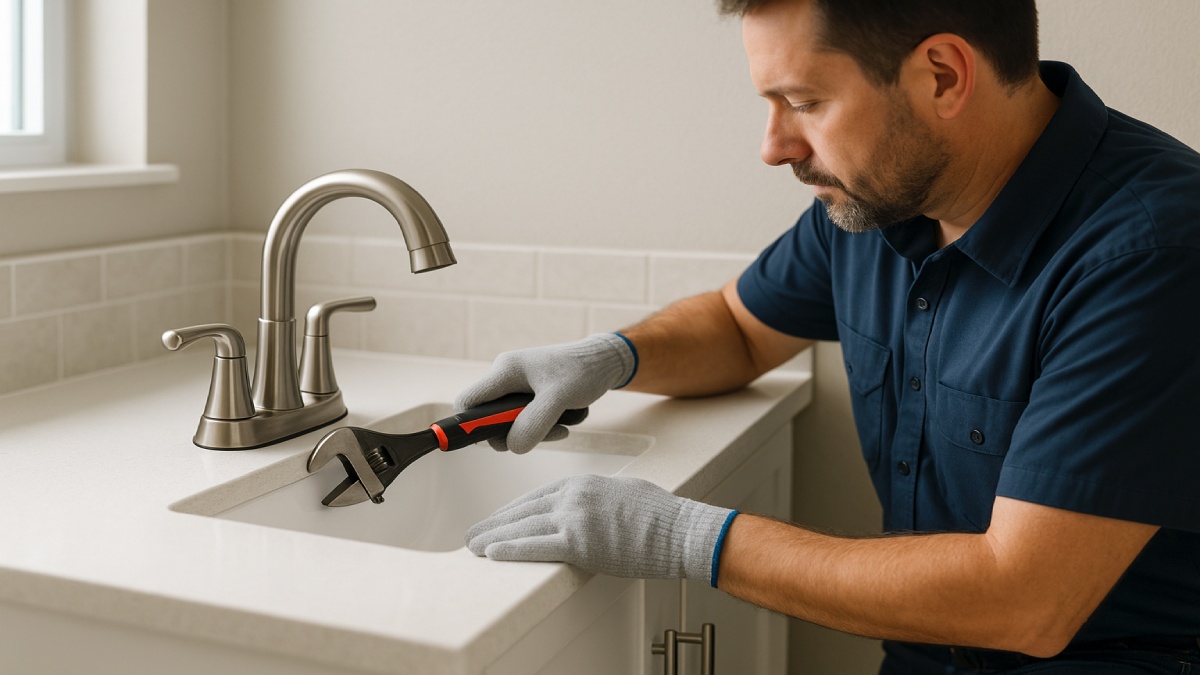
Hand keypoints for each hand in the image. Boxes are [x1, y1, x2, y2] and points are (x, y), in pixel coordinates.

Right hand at [454, 333, 636, 452]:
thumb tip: (512, 447)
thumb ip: (534, 423)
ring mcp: (518, 388)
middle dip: (514, 433)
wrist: (606, 361)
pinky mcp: (531, 397)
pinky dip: (545, 427)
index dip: (471, 426)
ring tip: (563, 425)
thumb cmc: (583, 371)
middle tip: (543, 433)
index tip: (496, 440)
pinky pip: (528, 421)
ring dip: (536, 431)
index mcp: (504, 371)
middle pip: (489, 419)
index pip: (468, 402)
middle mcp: (506, 379)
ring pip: (511, 424)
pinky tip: (566, 421)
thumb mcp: (559, 398)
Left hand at [465, 474, 737, 585]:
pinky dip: (511, 549)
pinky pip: (536, 546)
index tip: (497, 520)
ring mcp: (574, 518)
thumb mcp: (621, 492)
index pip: (536, 496)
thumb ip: (595, 497)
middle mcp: (573, 496)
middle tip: (472, 533)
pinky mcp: (579, 542)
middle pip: (523, 510)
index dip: (512, 511)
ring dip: (493, 537)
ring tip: (473, 546)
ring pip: (524, 528)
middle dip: (495, 523)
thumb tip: (585, 507)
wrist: (678, 530)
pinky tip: (492, 553)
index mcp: (582, 483)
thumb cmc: (659, 515)